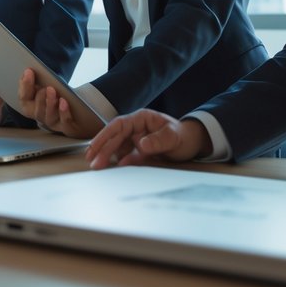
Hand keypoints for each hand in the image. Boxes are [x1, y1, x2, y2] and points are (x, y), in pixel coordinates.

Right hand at [17, 68, 98, 138]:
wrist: (79, 110)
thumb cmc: (58, 94)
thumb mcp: (45, 85)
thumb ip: (36, 80)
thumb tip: (30, 71)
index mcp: (31, 105)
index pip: (23, 98)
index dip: (25, 85)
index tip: (29, 71)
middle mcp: (41, 116)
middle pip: (35, 111)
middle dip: (40, 98)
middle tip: (46, 87)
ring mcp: (54, 123)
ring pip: (48, 117)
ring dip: (49, 103)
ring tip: (52, 91)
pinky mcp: (67, 127)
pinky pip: (64, 124)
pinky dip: (63, 113)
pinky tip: (64, 102)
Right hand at [85, 110, 211, 169]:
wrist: (192, 144)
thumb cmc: (184, 136)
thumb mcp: (174, 137)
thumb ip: (158, 140)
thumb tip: (140, 144)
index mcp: (141, 118)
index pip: (117, 126)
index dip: (104, 136)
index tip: (95, 147)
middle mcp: (135, 127)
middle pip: (114, 137)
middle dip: (102, 150)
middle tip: (93, 163)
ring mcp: (136, 138)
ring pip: (117, 147)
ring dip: (106, 156)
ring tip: (97, 167)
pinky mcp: (138, 150)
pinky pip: (125, 155)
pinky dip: (118, 161)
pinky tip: (110, 168)